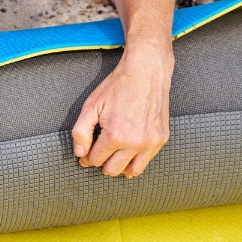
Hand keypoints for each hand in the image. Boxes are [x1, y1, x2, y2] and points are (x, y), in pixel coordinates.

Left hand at [72, 40, 173, 177]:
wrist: (146, 70)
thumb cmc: (118, 86)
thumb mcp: (91, 105)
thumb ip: (81, 132)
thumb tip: (80, 154)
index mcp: (115, 136)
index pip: (95, 160)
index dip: (87, 158)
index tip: (86, 155)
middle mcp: (135, 143)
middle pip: (112, 169)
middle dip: (102, 163)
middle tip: (98, 154)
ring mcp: (150, 142)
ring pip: (132, 171)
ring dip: (120, 167)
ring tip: (113, 156)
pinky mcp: (161, 138)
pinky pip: (146, 160)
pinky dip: (135, 159)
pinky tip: (128, 150)